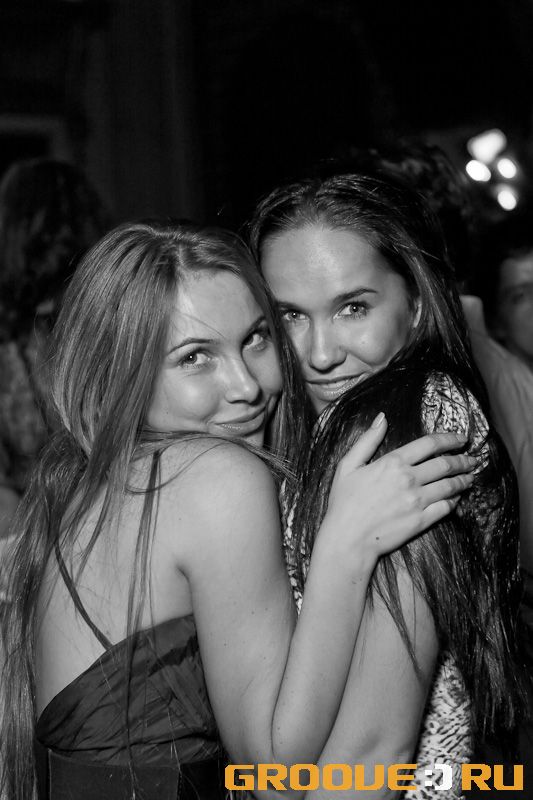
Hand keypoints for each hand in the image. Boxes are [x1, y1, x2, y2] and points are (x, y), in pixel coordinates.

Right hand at [323, 413, 475, 561]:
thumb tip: (382, 418)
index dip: (449, 439)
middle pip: (445, 464)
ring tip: (470, 477)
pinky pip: (446, 507)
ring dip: (464, 480)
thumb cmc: (344, 502)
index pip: (430, 444)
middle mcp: (409, 479)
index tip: (461, 439)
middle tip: (471, 459)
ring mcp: (418, 501)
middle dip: (462, 460)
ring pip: (450, 486)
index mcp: (393, 462)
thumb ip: (367, 440)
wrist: (347, 539)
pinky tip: (457, 498)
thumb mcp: (348, 465)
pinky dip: (455, 500)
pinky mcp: (421, 521)